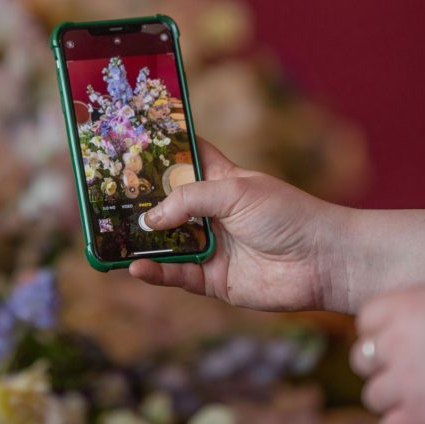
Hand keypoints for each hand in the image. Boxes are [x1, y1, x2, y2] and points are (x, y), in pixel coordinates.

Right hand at [128, 139, 347, 311]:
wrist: (321, 260)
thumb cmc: (287, 214)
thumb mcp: (234, 191)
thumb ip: (189, 199)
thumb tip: (150, 219)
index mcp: (221, 180)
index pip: (185, 158)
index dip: (160, 151)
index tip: (127, 145)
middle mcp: (212, 212)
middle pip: (166, 204)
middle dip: (138, 202)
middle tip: (103, 198)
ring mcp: (212, 246)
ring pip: (166, 243)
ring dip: (140, 240)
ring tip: (109, 236)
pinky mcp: (214, 279)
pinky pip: (177, 275)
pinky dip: (155, 271)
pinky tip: (136, 266)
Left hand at [351, 287, 424, 423]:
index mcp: (406, 304)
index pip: (365, 320)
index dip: (377, 334)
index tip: (391, 344)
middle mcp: (397, 340)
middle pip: (362, 360)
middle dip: (380, 368)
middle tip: (402, 375)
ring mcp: (406, 380)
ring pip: (373, 397)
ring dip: (391, 402)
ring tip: (412, 404)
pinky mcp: (421, 416)